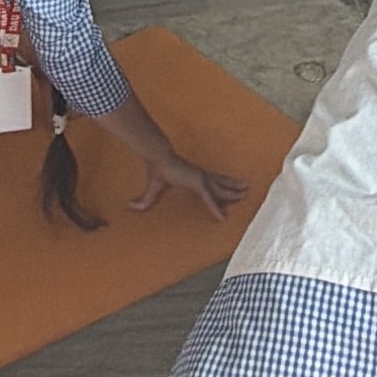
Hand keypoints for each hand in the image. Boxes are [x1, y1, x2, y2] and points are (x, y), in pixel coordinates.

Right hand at [129, 147, 250, 222]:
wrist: (158, 159)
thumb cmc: (158, 170)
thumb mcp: (153, 189)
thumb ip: (145, 200)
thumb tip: (130, 206)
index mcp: (193, 177)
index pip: (210, 182)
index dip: (220, 187)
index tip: (229, 190)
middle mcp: (200, 177)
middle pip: (221, 184)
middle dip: (233, 187)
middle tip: (246, 190)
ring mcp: (201, 180)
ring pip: (221, 190)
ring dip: (233, 192)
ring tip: (245, 194)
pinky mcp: (198, 184)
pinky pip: (210, 200)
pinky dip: (216, 209)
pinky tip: (222, 218)